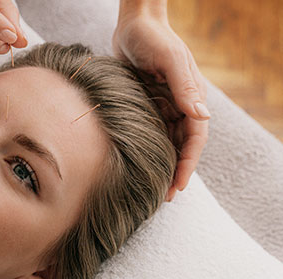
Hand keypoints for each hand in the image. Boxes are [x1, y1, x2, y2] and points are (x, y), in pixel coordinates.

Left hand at [112, 11, 209, 201]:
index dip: (188, 163)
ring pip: (165, 143)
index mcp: (191, 98)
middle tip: (164, 197)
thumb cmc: (153, 38)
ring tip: (150, 188)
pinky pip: (149, 133)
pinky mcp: (145, 106)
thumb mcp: (170, 59)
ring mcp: (162, 107)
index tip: (178, 185)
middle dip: (175, 171)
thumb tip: (203, 117)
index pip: (195, 138)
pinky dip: (147, 151)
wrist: (132, 26)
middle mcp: (179, 106)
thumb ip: (185, 87)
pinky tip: (137, 165)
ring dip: (161, 165)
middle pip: (180, 146)